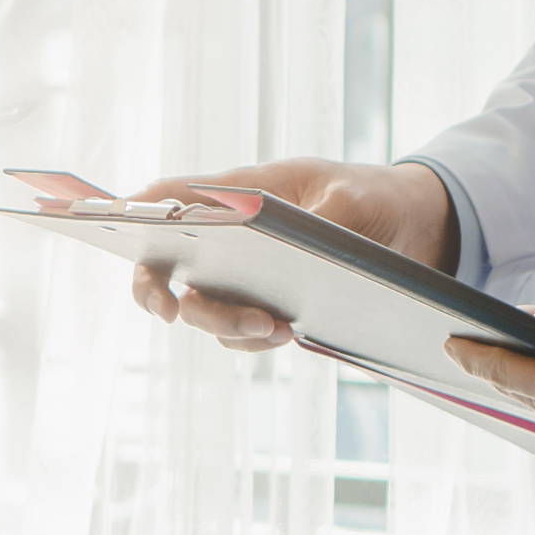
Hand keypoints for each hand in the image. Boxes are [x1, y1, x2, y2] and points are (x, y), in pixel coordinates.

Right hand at [127, 158, 459, 351]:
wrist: (412, 231)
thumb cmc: (372, 196)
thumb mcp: (354, 199)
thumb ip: (322, 221)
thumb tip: (306, 248)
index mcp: (238, 194)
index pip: (168, 198)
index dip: (134, 214)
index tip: (123, 234)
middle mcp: (229, 241)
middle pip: (170, 267)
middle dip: (160, 291)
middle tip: (169, 310)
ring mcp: (244, 280)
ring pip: (204, 309)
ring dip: (224, 323)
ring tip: (270, 327)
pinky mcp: (267, 310)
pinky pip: (241, 334)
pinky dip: (253, 340)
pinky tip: (286, 334)